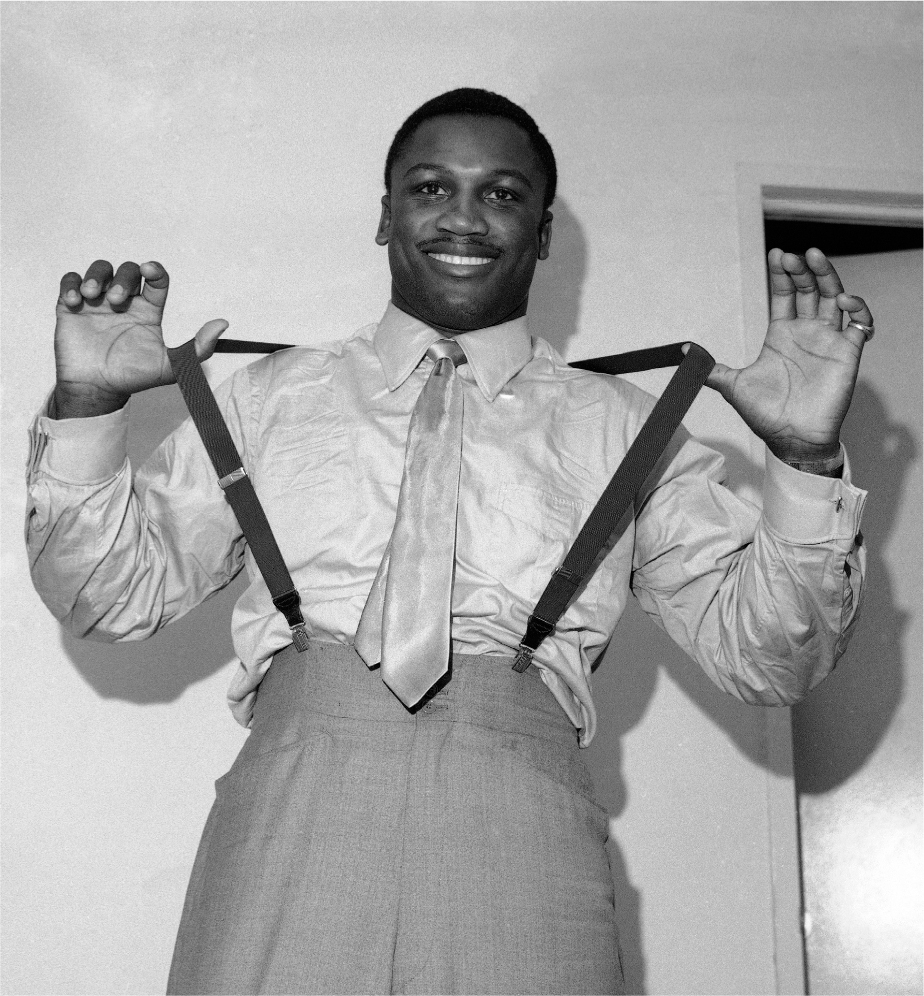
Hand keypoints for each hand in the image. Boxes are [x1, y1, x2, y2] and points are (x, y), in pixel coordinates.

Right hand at [53, 259, 227, 417]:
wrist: (98, 390)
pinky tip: (75, 301)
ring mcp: (98, 303)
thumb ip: (199, 348)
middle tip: (117, 300)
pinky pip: (70, 282)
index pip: (156, 279)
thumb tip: (223, 324)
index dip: (155, 270)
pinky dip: (72, 283)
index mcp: (148, 310)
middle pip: (128, 271)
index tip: (149, 271)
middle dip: (123, 279)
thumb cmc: (134, 378)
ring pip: (100, 270)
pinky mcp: (72, 307)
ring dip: (97, 276)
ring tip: (92, 295)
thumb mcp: (172, 367)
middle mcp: (125, 302)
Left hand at [704, 247, 873, 461]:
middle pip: (810, 289)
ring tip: (815, 259)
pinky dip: (857, 307)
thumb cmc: (766, 415)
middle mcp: (806, 332)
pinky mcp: (848, 353)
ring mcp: (829, 341)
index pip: (784, 293)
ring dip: (829, 276)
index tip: (777, 253)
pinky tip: (843, 300)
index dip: (782, 273)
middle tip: (794, 255)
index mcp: (781, 334)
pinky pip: (861, 323)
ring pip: (836, 297)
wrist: (792, 440)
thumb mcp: (732, 386)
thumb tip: (684, 353)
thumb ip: (711, 368)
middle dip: (803, 269)